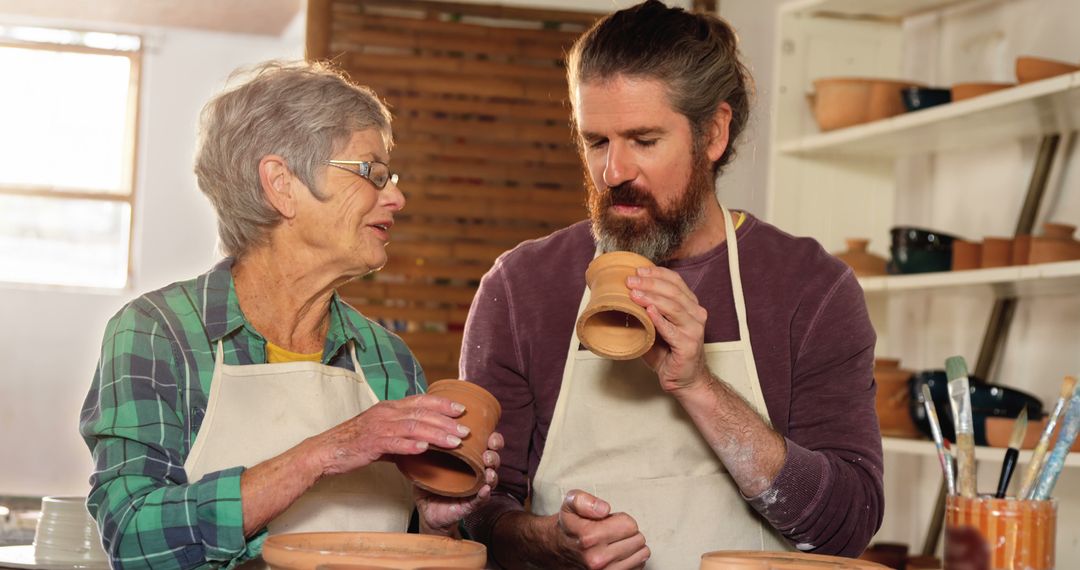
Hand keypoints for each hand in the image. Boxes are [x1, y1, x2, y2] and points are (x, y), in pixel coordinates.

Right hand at [305, 394, 470, 475]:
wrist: (327, 450)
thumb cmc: (356, 442)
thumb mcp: (382, 433)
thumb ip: (403, 435)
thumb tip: (425, 443)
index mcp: (390, 407)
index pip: (421, 400)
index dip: (442, 403)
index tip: (462, 408)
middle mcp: (386, 413)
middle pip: (422, 414)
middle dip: (446, 421)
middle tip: (466, 429)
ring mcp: (378, 427)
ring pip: (413, 427)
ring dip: (436, 434)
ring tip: (454, 442)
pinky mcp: (371, 443)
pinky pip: (394, 443)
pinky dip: (410, 446)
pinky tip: (424, 449)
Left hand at [416, 431, 503, 533]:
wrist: (426, 510)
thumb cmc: (431, 483)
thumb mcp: (428, 462)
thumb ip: (428, 448)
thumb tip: (421, 430)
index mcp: (469, 459)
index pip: (487, 445)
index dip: (494, 439)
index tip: (490, 435)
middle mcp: (476, 471)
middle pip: (493, 460)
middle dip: (494, 455)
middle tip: (487, 454)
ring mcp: (475, 488)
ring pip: (491, 479)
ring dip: (492, 473)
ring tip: (488, 471)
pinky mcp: (470, 504)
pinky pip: (481, 499)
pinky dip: (485, 494)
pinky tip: (485, 489)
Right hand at [551, 490, 648, 569]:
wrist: (556, 549)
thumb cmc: (568, 525)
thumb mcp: (570, 503)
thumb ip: (585, 500)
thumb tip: (604, 509)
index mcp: (589, 537)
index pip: (630, 525)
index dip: (620, 519)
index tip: (608, 522)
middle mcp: (597, 559)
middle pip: (638, 539)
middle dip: (627, 533)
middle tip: (611, 533)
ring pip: (641, 554)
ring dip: (631, 546)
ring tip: (614, 543)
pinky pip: (639, 566)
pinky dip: (632, 559)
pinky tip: (617, 554)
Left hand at [626, 266, 709, 391]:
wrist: (683, 379)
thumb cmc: (669, 352)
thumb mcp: (658, 326)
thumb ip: (648, 310)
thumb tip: (624, 294)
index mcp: (690, 306)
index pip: (676, 282)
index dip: (657, 274)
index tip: (638, 270)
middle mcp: (696, 314)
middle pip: (674, 291)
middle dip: (650, 283)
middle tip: (630, 281)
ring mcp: (694, 329)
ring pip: (673, 307)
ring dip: (651, 298)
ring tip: (633, 293)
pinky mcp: (689, 345)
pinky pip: (672, 330)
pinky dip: (659, 319)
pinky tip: (648, 311)